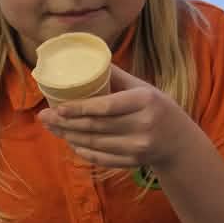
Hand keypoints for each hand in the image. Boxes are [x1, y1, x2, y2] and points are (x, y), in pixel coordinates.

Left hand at [39, 67, 195, 172]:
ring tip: (52, 127)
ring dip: (69, 136)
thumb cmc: (157, 107)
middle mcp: (142, 125)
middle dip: (65, 123)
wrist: (179, 141)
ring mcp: (137, 147)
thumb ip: (117, 77)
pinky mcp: (132, 162)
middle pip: (95, 126)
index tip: (58, 107)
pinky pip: (100, 158)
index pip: (106, 107)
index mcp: (144, 101)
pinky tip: (70, 142)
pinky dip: (82, 150)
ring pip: (94, 143)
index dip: (79, 108)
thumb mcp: (144, 88)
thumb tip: (89, 59)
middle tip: (44, 116)